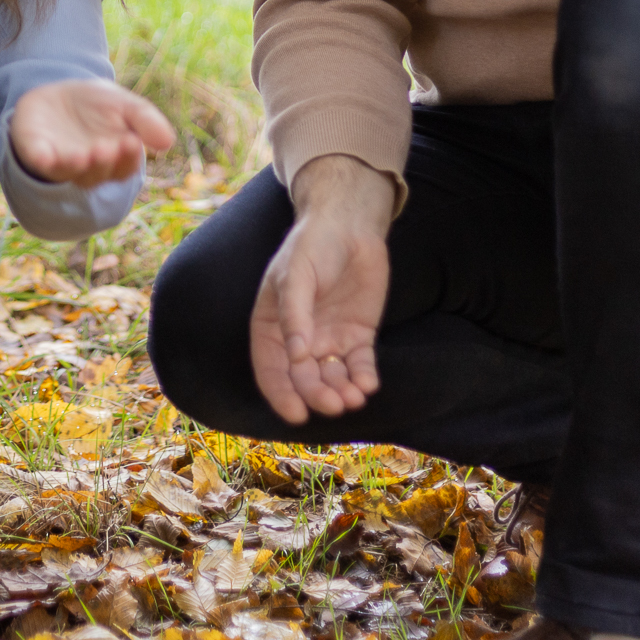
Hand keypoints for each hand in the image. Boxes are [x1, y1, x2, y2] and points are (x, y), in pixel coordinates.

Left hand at [9, 81, 175, 184]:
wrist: (58, 90)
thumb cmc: (97, 105)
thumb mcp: (125, 105)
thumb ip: (145, 120)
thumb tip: (167, 142)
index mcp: (113, 160)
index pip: (123, 168)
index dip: (126, 158)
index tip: (131, 141)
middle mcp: (86, 168)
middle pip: (96, 174)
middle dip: (102, 162)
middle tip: (106, 147)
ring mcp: (58, 161)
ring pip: (67, 173)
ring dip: (75, 166)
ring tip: (83, 155)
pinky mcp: (34, 150)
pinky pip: (37, 162)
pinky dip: (42, 161)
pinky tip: (46, 156)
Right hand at [250, 156, 396, 423]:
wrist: (349, 226)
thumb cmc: (312, 246)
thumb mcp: (295, 276)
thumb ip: (294, 315)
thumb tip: (296, 356)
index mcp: (272, 326)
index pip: (271, 369)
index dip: (281, 394)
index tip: (296, 414)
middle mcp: (299, 339)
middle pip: (304, 379)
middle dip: (317, 396)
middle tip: (333, 405)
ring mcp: (329, 339)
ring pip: (333, 378)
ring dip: (341, 392)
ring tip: (354, 397)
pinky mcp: (358, 336)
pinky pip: (360, 365)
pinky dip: (363, 378)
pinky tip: (368, 384)